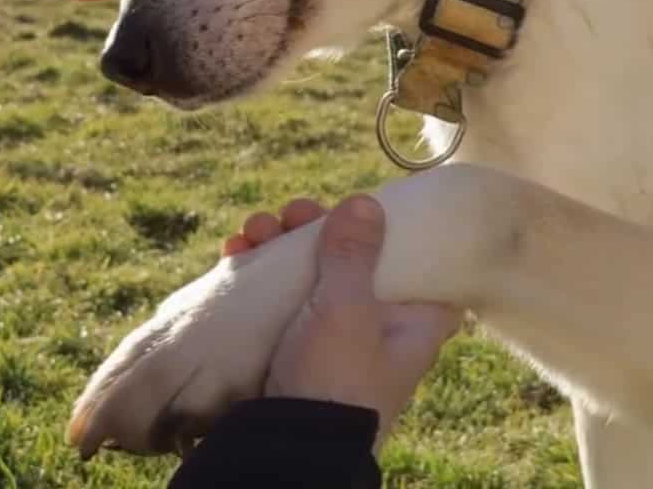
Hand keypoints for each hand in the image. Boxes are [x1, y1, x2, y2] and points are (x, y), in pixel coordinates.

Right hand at [226, 196, 461, 447]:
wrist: (286, 450)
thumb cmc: (333, 382)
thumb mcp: (348, 310)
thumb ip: (354, 255)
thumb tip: (365, 202)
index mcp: (412, 322)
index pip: (419, 263)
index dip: (391, 230)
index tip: (361, 206)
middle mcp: (376, 328)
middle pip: (351, 259)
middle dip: (313, 228)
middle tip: (289, 215)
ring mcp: (329, 339)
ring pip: (307, 274)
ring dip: (277, 245)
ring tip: (252, 231)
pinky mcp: (289, 349)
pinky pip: (275, 298)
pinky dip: (255, 273)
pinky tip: (233, 253)